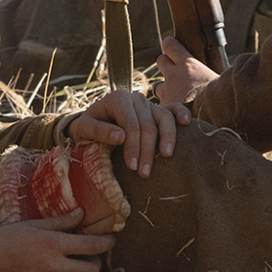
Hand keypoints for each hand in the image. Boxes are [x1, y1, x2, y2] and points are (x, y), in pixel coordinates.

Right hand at [0, 211, 114, 271]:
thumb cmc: (5, 238)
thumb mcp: (33, 225)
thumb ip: (60, 222)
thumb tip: (81, 213)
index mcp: (53, 244)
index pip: (92, 246)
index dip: (106, 243)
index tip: (110, 241)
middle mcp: (53, 266)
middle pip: (92, 271)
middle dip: (96, 264)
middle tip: (90, 259)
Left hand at [68, 89, 188, 177]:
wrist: (93, 122)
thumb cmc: (88, 127)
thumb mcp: (85, 128)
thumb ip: (100, 131)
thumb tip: (120, 137)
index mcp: (118, 98)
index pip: (131, 124)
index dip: (133, 146)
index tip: (132, 167)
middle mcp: (136, 98)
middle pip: (148, 125)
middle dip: (147, 151)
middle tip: (144, 173)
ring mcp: (149, 103)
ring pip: (164, 118)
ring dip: (167, 139)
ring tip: (166, 157)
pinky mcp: (158, 110)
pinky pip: (173, 109)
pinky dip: (181, 114)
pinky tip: (186, 124)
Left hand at [154, 36, 219, 107]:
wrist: (216, 118)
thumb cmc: (222, 98)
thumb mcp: (218, 79)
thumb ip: (209, 72)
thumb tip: (215, 68)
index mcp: (188, 65)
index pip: (170, 45)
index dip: (171, 46)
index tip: (174, 48)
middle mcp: (174, 76)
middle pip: (161, 60)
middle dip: (167, 65)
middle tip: (176, 73)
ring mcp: (167, 92)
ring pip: (158, 85)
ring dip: (165, 88)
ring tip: (177, 96)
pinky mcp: (164, 108)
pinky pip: (161, 105)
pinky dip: (167, 108)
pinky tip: (176, 114)